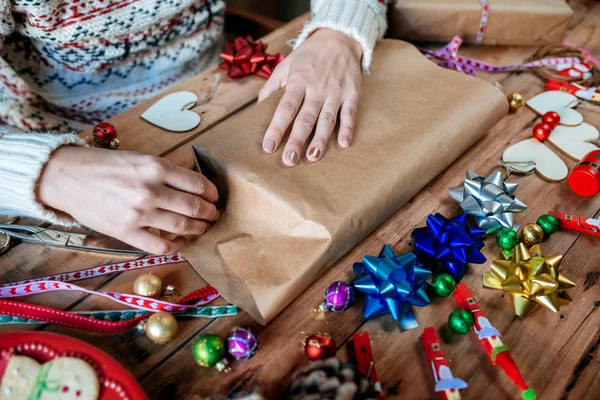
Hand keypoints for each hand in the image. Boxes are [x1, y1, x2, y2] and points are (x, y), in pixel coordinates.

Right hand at [37, 147, 219, 254]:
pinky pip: (161, 246)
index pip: (199, 184)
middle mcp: (150, 190)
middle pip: (195, 207)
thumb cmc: (104, 165)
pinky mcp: (126, 232)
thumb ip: (165, 173)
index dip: (212, 194)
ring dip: (198, 229)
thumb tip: (193, 188)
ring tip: (202, 227)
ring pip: (183, 226)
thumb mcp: (139, 159)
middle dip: (210, 213)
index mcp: (155, 167)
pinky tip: (180, 242)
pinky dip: (176, 246)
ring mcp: (139, 213)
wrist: (66, 176)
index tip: (214, 198)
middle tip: (213, 215)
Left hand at [258, 28, 362, 165]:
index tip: (269, 146)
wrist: (339, 37)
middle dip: (296, 140)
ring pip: (327, 119)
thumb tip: (257, 108)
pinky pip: (350, 113)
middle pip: (305, 118)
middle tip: (289, 160)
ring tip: (313, 157)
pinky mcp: (352, 93)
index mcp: (298, 81)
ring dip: (320, 140)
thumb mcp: (285, 65)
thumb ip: (271, 87)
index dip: (276, 128)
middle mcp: (317, 88)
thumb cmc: (309, 56)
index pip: (285, 108)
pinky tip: (343, 144)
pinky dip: (348, 129)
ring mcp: (336, 92)